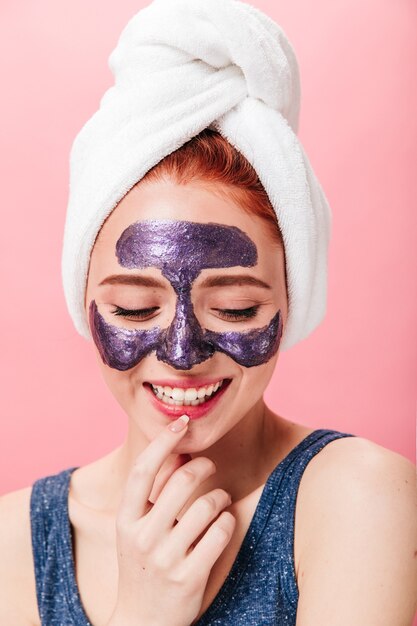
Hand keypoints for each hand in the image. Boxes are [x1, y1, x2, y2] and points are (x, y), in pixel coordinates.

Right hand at [107, 414, 235, 625]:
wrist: (142, 623)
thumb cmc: (142, 564)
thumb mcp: (136, 529)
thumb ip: (154, 491)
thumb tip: (178, 448)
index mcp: (125, 520)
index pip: (143, 470)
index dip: (163, 442)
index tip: (181, 422)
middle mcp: (142, 537)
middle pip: (182, 481)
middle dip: (203, 465)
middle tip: (209, 465)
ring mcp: (165, 559)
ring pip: (207, 505)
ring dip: (220, 495)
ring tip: (218, 499)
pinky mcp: (188, 578)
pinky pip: (220, 533)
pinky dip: (227, 521)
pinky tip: (223, 522)